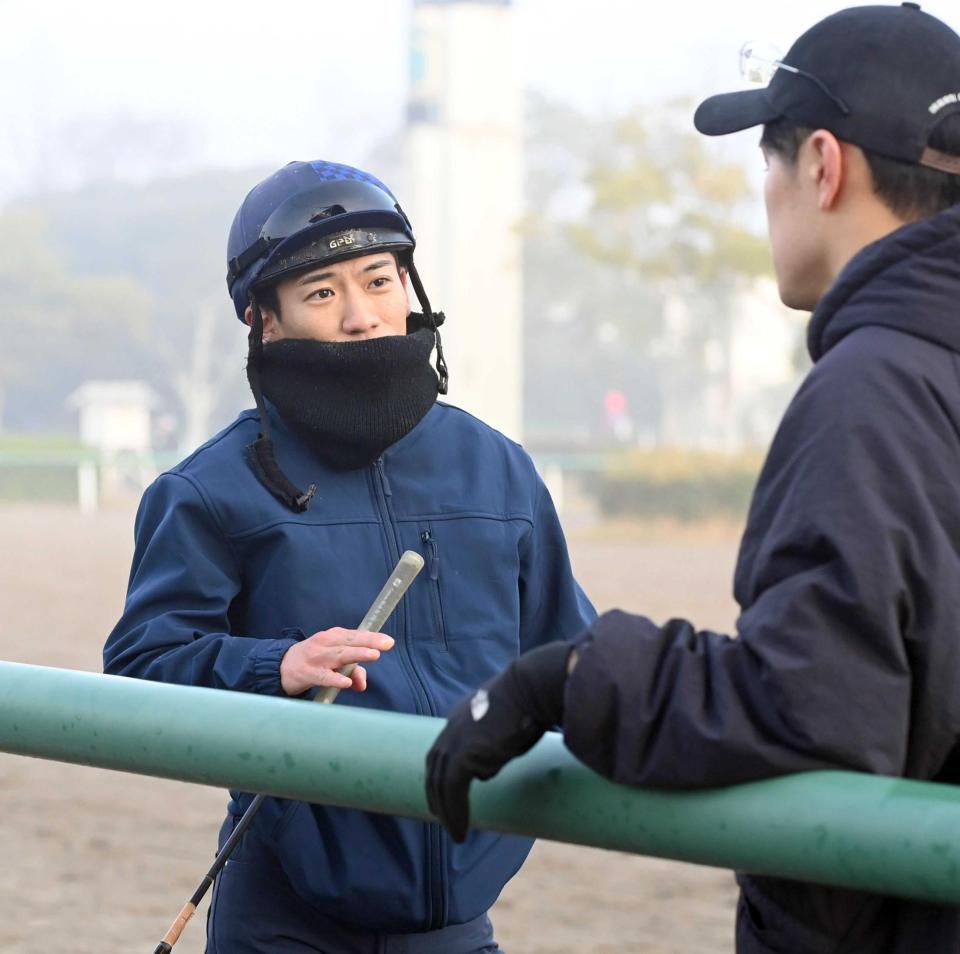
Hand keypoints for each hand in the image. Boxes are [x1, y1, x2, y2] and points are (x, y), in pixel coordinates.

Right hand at [280, 627, 393, 695]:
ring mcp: (316, 658)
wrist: (281, 666)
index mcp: (333, 636)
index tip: (389, 641)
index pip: (356, 635)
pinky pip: (323, 676)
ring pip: (339, 655)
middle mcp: (325, 643)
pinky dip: (335, 679)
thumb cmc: (314, 660)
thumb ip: (351, 671)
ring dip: (357, 655)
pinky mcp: (308, 673)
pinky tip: (347, 683)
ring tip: (374, 656)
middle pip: (350, 642)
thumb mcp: (333, 660)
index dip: (372, 637)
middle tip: (386, 644)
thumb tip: (362, 685)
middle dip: (369, 642)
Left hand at [425, 641, 573, 842]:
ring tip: (456, 833)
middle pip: (434, 767)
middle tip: (442, 817)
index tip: (447, 791)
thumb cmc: (532, 700)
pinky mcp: (463, 754)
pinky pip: (453, 791)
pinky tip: (461, 830)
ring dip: (446, 811)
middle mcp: (452, 726)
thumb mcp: (509, 721)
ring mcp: (455, 740)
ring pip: (441, 784)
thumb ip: (498, 740)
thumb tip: (494, 762)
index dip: (442, 772)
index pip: (443, 748)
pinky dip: (455, 812)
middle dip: (436, 794)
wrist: (532, 686)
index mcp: (462, 715)